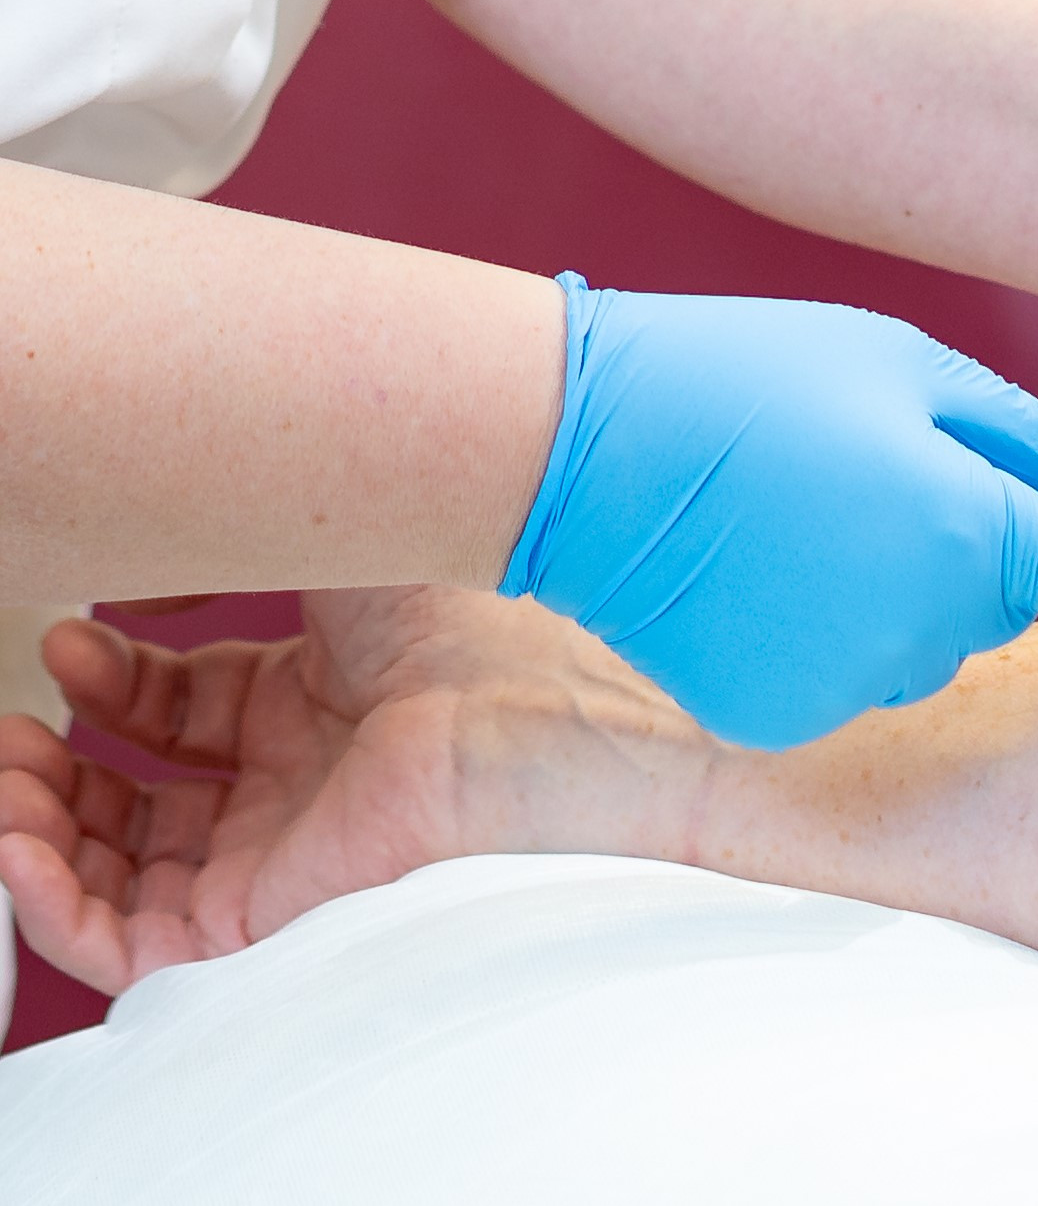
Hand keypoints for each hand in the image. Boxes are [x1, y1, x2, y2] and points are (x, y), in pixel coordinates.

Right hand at [0, 588, 711, 993]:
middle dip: (56, 764)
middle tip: (9, 730)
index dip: (112, 683)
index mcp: (322, 701)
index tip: (65, 641)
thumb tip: (148, 558)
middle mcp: (298, 783)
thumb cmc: (469, 628)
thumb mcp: (342, 562)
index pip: (184, 707)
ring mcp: (278, 856)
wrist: (530, 722)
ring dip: (37, 829)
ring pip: (118, 871)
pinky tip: (17, 842)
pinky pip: (128, 940)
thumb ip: (238, 552)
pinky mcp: (261, 924)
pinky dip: (53, 904)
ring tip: (1, 777)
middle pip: (139, 795)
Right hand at [502, 279, 1037, 749]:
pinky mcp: (776, 719)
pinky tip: (768, 571)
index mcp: (970, 533)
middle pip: (1004, 611)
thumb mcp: (901, 365)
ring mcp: (845, 685)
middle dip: (978, 554)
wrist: (583, 451)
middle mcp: (922, 629)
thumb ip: (1014, 431)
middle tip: (894, 478)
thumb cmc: (745, 382)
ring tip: (816, 517)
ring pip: (923, 651)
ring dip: (904, 601)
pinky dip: (828, 641)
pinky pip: (844, 684)